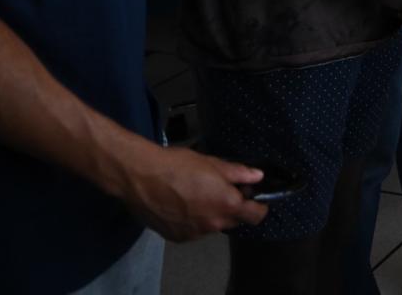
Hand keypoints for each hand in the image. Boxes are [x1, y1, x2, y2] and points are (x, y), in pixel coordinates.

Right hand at [116, 142, 266, 240]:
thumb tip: (257, 176)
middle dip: (232, 207)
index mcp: (226, 205)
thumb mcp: (212, 163)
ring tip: (196, 194)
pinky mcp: (177, 238)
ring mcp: (194, 234)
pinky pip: (194, 230)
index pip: (256, 215)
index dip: (260, 205)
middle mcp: (213, 225)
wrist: (141, 178)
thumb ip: (238, 173)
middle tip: (220, 189)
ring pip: (213, 225)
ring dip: (211, 214)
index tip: (254, 196)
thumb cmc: (179, 165)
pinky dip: (193, 220)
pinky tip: (181, 204)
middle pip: (234, 221)